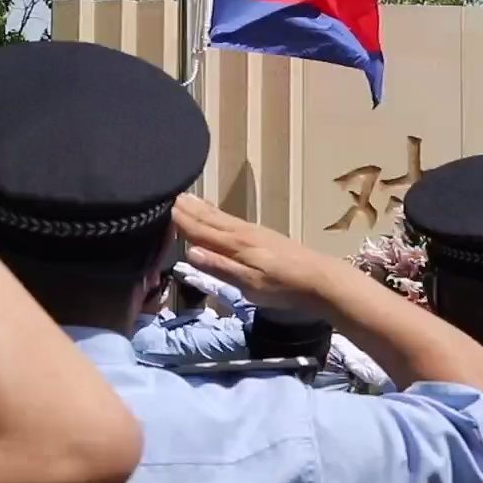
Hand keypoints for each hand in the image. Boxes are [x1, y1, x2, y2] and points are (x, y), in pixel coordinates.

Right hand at [173, 195, 350, 312]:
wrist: (321, 279)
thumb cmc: (284, 287)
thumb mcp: (250, 284)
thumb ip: (221, 267)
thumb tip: (189, 252)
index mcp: (235, 244)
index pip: (201, 229)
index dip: (181, 220)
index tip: (161, 207)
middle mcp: (242, 233)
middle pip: (209, 218)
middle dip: (189, 209)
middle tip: (168, 195)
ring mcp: (253, 232)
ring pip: (220, 217)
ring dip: (201, 208)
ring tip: (186, 198)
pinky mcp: (263, 235)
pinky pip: (231, 220)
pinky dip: (217, 214)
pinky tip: (217, 214)